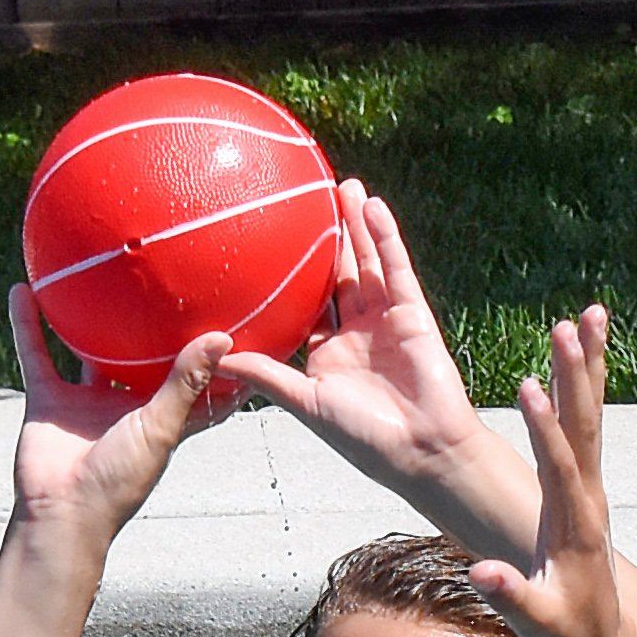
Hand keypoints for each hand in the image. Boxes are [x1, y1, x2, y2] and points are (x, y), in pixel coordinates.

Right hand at [6, 284, 229, 536]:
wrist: (62, 512)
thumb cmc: (120, 480)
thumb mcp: (160, 427)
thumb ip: (186, 383)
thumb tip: (224, 339)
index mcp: (162, 417)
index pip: (200, 387)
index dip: (221, 364)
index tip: (243, 326)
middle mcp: (126, 405)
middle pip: (143, 360)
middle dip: (156, 330)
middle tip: (171, 284)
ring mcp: (86, 401)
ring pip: (87, 349)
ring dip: (87, 317)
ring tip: (94, 273)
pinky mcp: (49, 399)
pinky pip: (36, 353)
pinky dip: (28, 324)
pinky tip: (24, 288)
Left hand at [210, 182, 485, 487]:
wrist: (420, 451)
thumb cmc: (363, 436)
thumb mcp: (304, 402)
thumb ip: (266, 374)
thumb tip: (215, 355)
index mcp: (328, 353)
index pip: (307, 303)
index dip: (294, 272)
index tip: (273, 242)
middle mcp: (357, 332)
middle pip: (339, 273)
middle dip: (329, 236)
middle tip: (311, 197)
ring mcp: (386, 320)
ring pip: (368, 263)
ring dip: (357, 225)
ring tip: (343, 186)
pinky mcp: (412, 313)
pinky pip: (396, 268)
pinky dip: (386, 238)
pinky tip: (373, 207)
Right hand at [467, 306, 625, 636]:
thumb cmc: (566, 635)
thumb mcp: (536, 622)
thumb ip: (510, 597)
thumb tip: (481, 573)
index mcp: (574, 525)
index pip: (560, 467)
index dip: (546, 427)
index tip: (530, 384)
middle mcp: (589, 496)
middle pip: (584, 426)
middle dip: (576, 375)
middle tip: (571, 325)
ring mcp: (589, 488)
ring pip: (590, 416)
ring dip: (587, 365)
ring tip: (588, 315)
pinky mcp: (583, 486)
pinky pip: (584, 426)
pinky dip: (582, 386)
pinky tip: (579, 352)